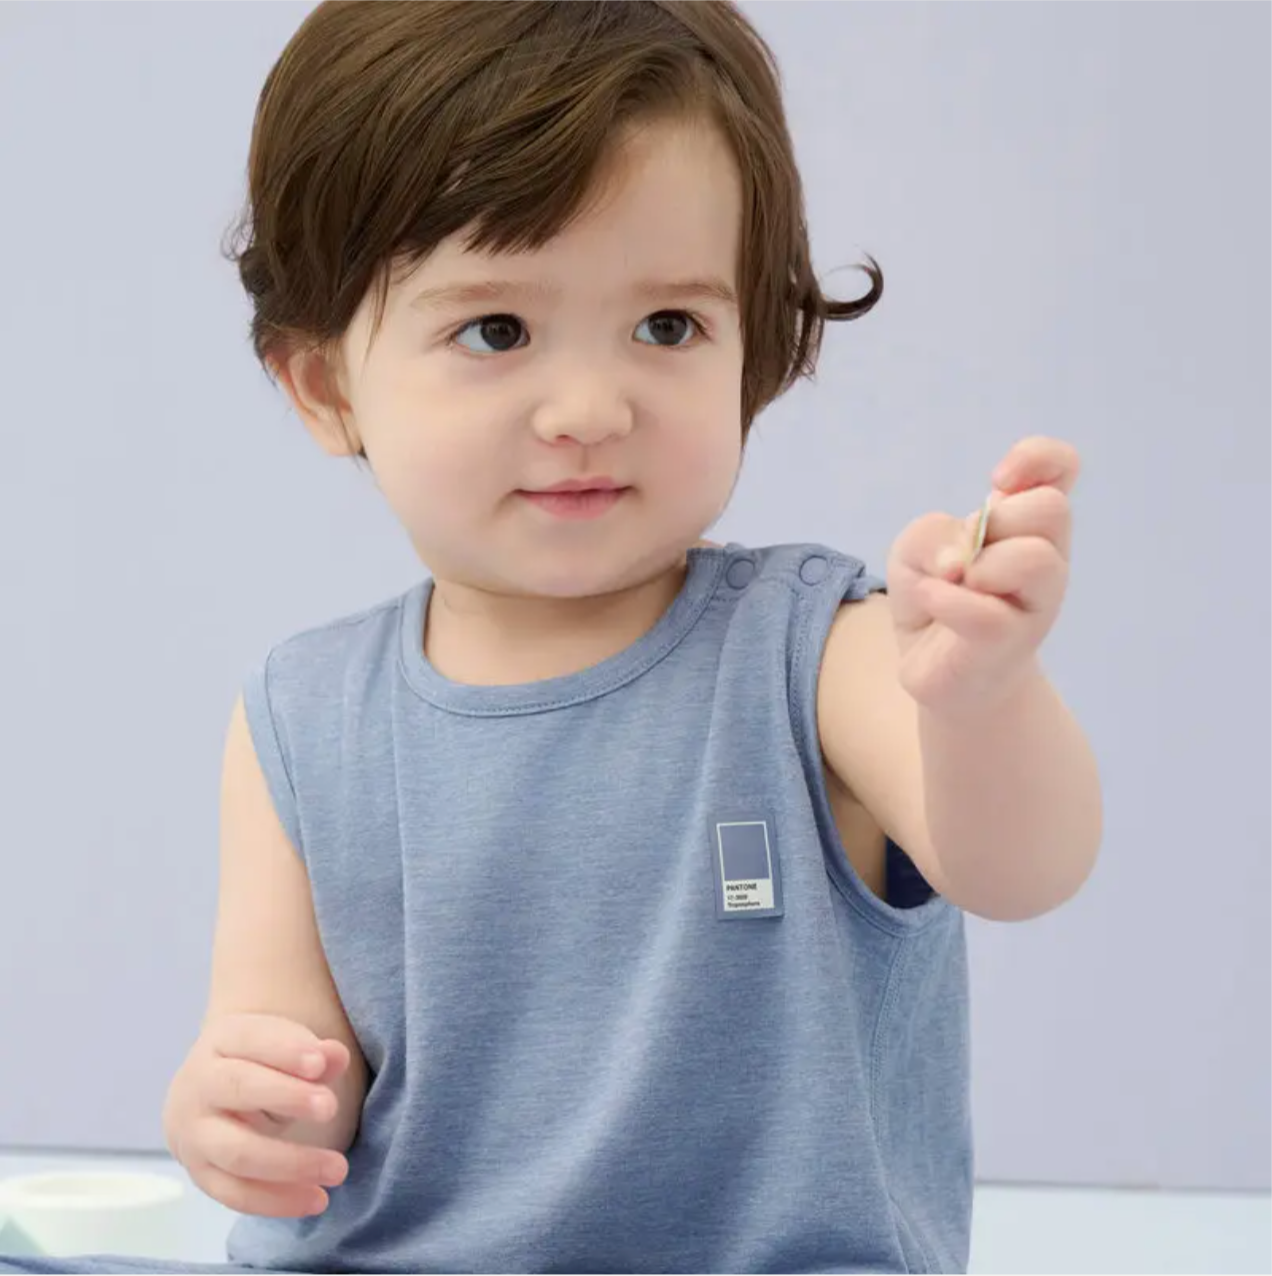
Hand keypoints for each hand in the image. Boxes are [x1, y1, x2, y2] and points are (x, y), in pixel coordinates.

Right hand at [162, 1013, 350, 1217]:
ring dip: (290, 1163)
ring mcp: (194, 1133)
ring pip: (237, 1151)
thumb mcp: (285, 1048)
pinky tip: (316, 1199)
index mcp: (222, 1040)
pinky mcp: (199, 1173)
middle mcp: (199, 1084)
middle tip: (331, 1108)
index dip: (286, 1050)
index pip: (251, 1038)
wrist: (208, 1092)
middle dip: (286, 1097)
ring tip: (338, 1169)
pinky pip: (235, 1193)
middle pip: (238, 1088)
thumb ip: (315, 1054)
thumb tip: (335, 1056)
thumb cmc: (260, 1063)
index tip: (321, 1063)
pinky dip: (276, 1200)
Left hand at [885, 436, 1078, 716]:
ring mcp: (1037, 604)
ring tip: (957, 584)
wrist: (936, 672)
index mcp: (1026, 525)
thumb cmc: (935, 599)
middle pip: (1051, 509)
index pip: (1062, 469)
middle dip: (997, 521)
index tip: (996, 482)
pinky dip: (947, 602)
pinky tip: (932, 604)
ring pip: (1036, 559)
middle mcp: (1046, 559)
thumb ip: (932, 533)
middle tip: (967, 555)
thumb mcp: (914, 552)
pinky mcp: (1010, 643)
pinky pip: (987, 613)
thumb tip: (959, 561)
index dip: (1039, 458)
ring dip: (980, 566)